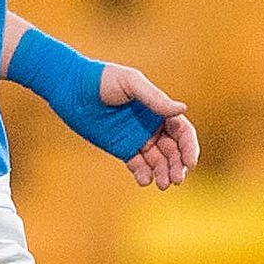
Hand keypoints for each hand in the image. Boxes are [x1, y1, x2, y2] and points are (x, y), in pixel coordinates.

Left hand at [99, 63, 199, 189]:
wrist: (74, 88)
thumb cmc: (104, 79)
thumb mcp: (132, 83)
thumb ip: (155, 99)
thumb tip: (182, 109)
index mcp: (160, 110)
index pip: (182, 132)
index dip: (189, 148)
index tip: (190, 163)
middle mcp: (153, 126)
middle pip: (174, 150)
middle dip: (177, 166)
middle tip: (176, 180)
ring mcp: (138, 138)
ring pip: (158, 161)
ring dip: (163, 173)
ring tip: (162, 184)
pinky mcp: (122, 148)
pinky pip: (137, 164)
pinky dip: (143, 174)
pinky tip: (144, 180)